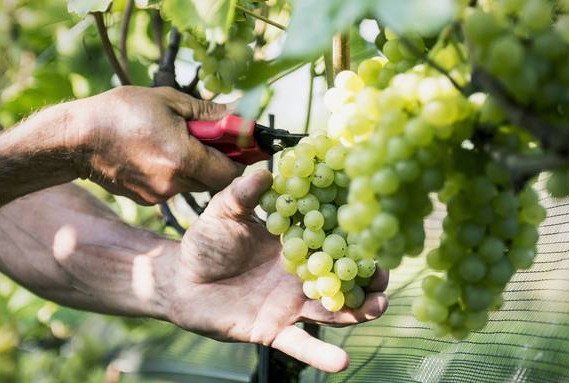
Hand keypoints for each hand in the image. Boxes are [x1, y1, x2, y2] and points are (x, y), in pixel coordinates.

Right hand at [74, 86, 243, 204]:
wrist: (77, 139)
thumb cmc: (120, 113)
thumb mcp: (169, 101)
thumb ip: (209, 113)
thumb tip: (239, 117)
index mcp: (183, 158)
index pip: (231, 171)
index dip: (239, 157)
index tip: (237, 142)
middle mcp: (173, 183)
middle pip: (214, 180)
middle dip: (217, 159)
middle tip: (205, 136)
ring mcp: (159, 195)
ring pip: (194, 183)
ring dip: (196, 165)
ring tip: (175, 140)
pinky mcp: (147, 199)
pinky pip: (174, 187)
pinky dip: (175, 172)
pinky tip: (156, 153)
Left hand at [163, 170, 389, 371]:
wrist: (181, 280)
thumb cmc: (205, 242)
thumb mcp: (223, 213)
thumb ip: (243, 194)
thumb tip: (265, 171)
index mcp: (294, 243)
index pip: (330, 237)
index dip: (353, 234)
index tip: (376, 227)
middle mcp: (299, 274)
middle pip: (342, 275)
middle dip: (368, 275)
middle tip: (386, 271)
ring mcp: (290, 304)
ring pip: (332, 310)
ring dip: (358, 311)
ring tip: (379, 305)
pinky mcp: (275, 330)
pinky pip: (300, 344)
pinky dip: (320, 355)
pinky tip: (341, 362)